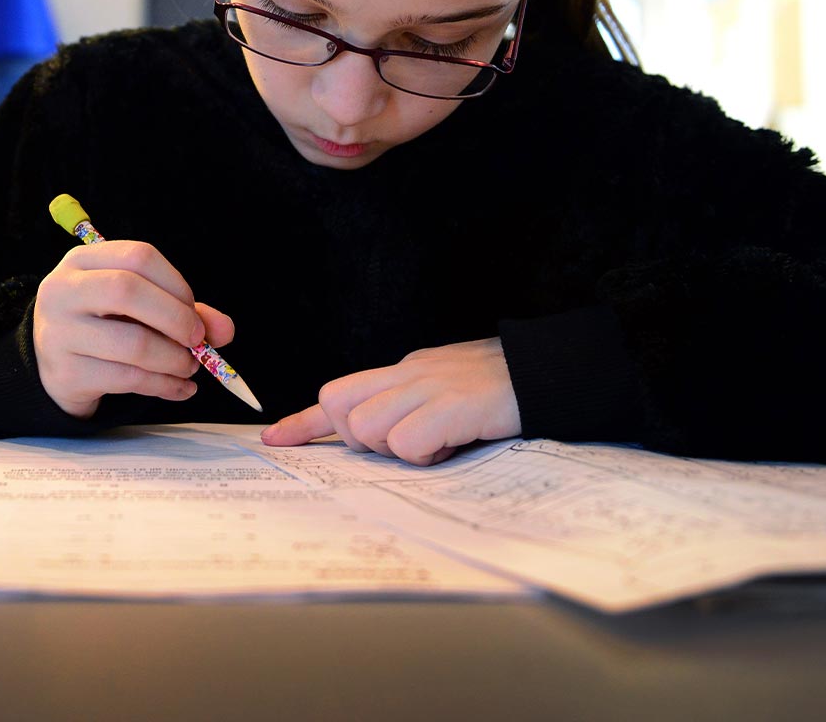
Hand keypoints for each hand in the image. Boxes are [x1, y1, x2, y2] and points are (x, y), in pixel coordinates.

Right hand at [33, 239, 235, 419]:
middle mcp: (64, 290)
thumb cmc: (101, 324)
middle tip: (197, 340)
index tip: (194, 310)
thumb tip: (225, 330)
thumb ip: (182, 309)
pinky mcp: (67, 372)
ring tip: (190, 367)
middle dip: (176, 317)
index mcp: (83, 260)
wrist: (51, 365)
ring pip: (132, 343)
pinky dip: (164, 386)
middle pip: (127, 291)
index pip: (138, 256)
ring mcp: (60, 332)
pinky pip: (128, 379)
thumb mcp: (136, 307)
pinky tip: (179, 388)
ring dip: (174, 359)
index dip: (176, 283)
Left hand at [261, 338, 519, 465]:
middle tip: (409, 444)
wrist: (551, 371)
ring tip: (441, 442)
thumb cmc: (504, 388)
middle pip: (343, 408)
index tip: (275, 440)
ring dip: (399, 449)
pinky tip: (455, 444)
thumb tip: (387, 440)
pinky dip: (426, 454)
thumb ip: (414, 407)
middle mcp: (409, 372)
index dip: (306, 422)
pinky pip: (407, 443)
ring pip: (370, 429)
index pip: (341, 392)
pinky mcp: (451, 405)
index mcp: (406, 371)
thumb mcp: (447, 391)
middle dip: (362, 439)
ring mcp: (429, 386)